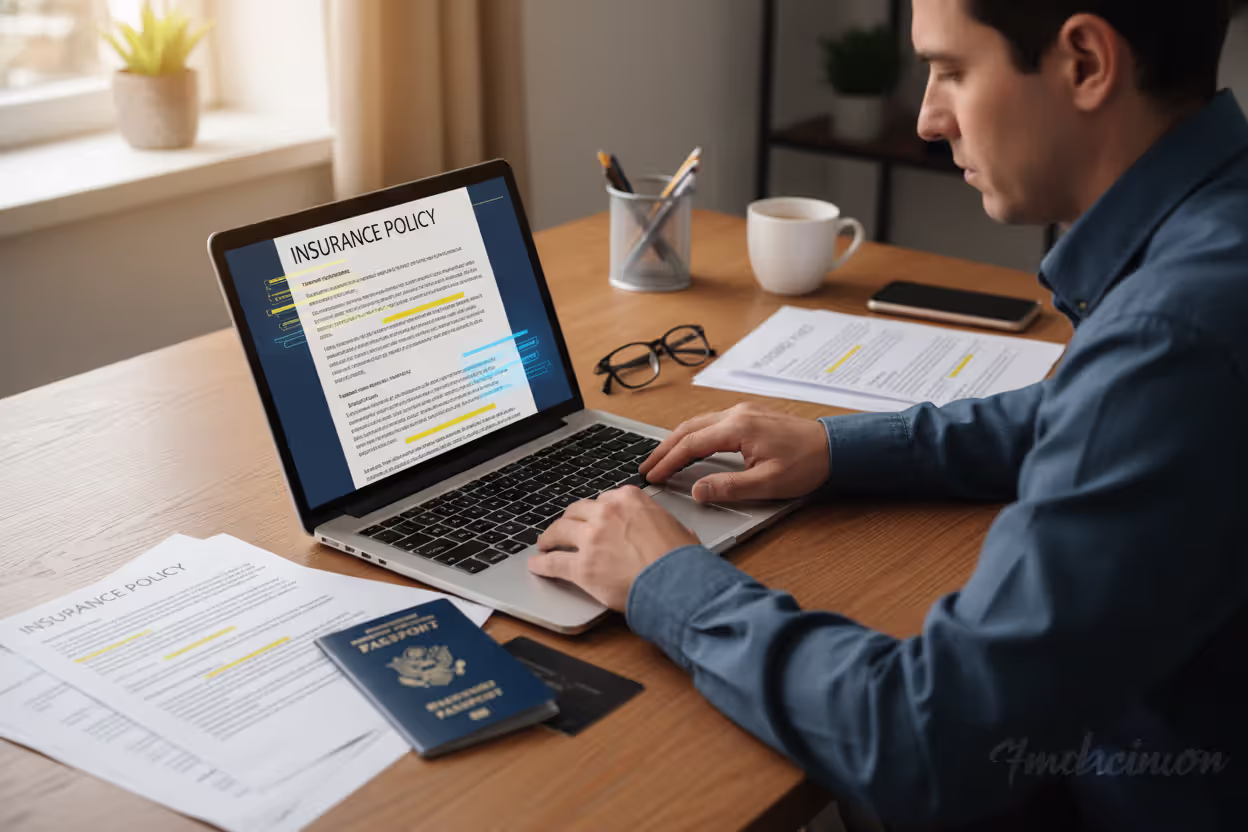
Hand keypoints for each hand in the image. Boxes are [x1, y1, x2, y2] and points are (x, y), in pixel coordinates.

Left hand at [527, 487, 697, 610]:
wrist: (677, 583)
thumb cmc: (682, 560)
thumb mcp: (678, 529)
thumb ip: (664, 526)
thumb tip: (675, 533)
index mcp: (629, 499)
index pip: (603, 499)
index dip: (596, 511)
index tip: (593, 518)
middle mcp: (606, 513)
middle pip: (576, 511)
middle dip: (569, 520)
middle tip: (565, 529)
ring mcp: (591, 539)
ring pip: (559, 531)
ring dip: (549, 537)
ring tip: (545, 543)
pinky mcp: (583, 567)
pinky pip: (554, 562)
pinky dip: (542, 564)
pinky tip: (537, 565)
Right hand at [640, 403, 829, 502]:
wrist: (835, 447)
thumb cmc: (807, 464)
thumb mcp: (768, 483)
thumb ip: (728, 487)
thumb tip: (697, 491)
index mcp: (738, 428)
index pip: (691, 444)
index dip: (668, 462)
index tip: (653, 476)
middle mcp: (737, 414)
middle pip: (688, 429)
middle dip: (664, 449)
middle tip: (646, 467)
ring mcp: (743, 412)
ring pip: (698, 423)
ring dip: (677, 440)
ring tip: (661, 459)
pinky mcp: (749, 416)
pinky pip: (711, 422)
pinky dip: (693, 435)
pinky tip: (689, 446)